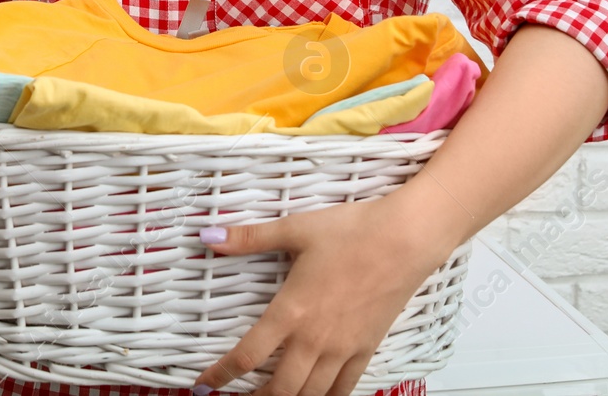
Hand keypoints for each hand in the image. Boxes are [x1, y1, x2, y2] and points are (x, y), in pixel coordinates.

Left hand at [188, 192, 451, 395]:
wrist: (405, 239)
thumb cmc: (352, 231)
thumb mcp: (295, 229)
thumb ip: (249, 237)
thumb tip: (209, 234)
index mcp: (291, 311)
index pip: (247, 356)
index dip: (221, 375)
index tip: (202, 385)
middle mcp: (314, 338)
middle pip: (279, 389)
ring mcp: (342, 348)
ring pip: (310, 395)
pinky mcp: (366, 348)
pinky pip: (344, 388)